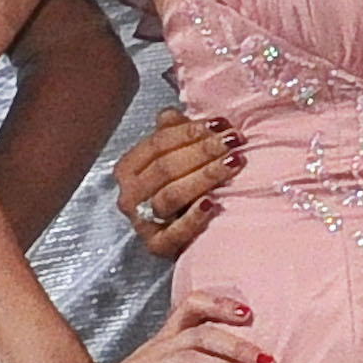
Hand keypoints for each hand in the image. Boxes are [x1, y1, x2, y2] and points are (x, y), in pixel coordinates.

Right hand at [115, 112, 242, 255]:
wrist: (188, 236)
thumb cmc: (183, 188)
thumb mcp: (176, 157)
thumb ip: (172, 134)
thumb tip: (170, 114)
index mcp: (129, 168)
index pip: (158, 144)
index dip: (190, 131)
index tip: (222, 124)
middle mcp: (130, 195)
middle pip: (165, 167)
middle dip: (202, 151)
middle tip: (233, 141)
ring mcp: (142, 223)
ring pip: (171, 195)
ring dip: (205, 176)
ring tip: (233, 163)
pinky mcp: (157, 247)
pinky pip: (175, 233)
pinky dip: (194, 218)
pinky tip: (213, 204)